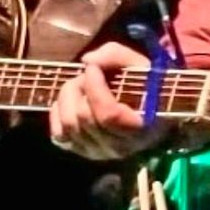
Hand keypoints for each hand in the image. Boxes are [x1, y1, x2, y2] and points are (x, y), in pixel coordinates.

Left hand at [48, 40, 156, 160]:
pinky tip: (72, 102)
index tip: (93, 68)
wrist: (151, 115)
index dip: (94, 86)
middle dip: (80, 87)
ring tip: (80, 85)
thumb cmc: (148, 89)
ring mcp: (98, 153)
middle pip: (83, 117)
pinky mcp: (82, 152)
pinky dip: (59, 114)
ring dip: (68, 98)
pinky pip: (59, 134)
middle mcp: (117, 148)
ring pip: (68, 125)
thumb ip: (117, 56)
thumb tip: (87, 61)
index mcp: (140, 130)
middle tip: (88, 74)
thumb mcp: (141, 66)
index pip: (108, 114)